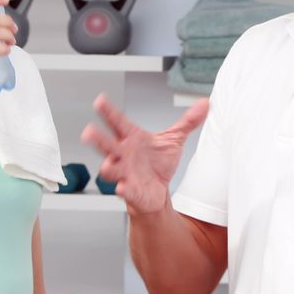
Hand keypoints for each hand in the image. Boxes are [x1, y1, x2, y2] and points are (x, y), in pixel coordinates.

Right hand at [81, 94, 209, 213]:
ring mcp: (125, 173)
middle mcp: (124, 155)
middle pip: (106, 144)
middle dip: (97, 138)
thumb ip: (187, 121)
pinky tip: (122, 188)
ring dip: (108, 167)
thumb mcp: (173, 140)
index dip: (108, 112)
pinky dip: (123, 190)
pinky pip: (124, 190)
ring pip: (110, 169)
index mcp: (132, 139)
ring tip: (108, 165)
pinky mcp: (131, 191)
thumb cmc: (158, 164)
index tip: (99, 100)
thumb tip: (204, 103)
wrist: (158, 192)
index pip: (118, 122)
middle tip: (88, 131)